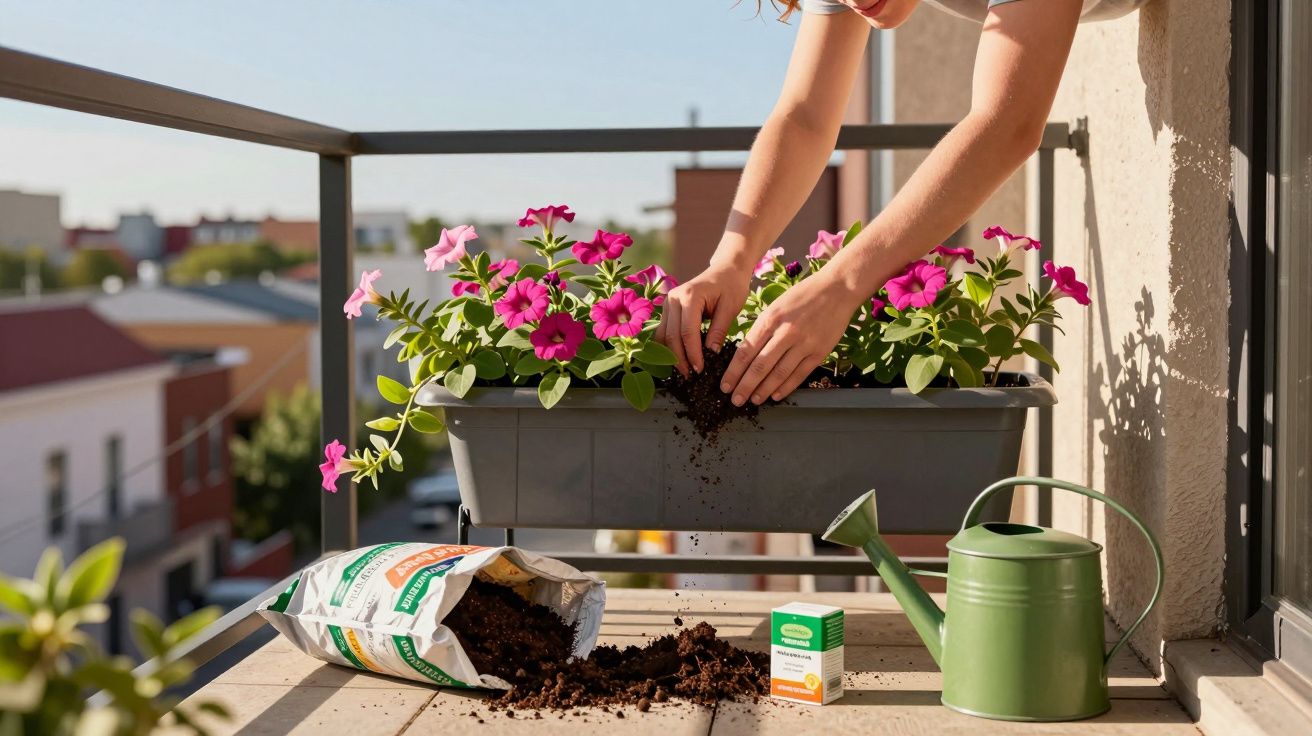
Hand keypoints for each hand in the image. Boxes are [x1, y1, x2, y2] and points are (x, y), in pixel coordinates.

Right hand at [656, 261, 751, 375]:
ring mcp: (668, 303)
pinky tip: (679, 359)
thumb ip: (719, 330)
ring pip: (663, 336)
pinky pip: (664, 331)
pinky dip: (668, 347)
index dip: (693, 354)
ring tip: (684, 371)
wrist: (726, 270)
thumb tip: (711, 354)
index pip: (687, 332)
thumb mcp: (730, 308)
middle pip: (672, 336)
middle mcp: (673, 298)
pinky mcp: (667, 308)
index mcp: (690, 296)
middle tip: (691, 376)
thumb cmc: (731, 286)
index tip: (700, 370)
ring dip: (671, 355)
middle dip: (680, 359)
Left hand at [720, 272, 862, 405]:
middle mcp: (786, 333)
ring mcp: (804, 344)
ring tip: (753, 400)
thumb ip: (762, 329)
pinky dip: (786, 387)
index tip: (725, 385)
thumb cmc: (804, 295)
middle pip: (759, 366)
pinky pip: (799, 374)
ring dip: (763, 390)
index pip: (746, 351)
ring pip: (779, 374)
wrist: (838, 289)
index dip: (733, 372)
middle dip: (744, 386)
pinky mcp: (819, 352)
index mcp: (770, 319)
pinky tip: (775, 395)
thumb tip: (747, 354)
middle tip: (735, 400)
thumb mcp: (776, 306)